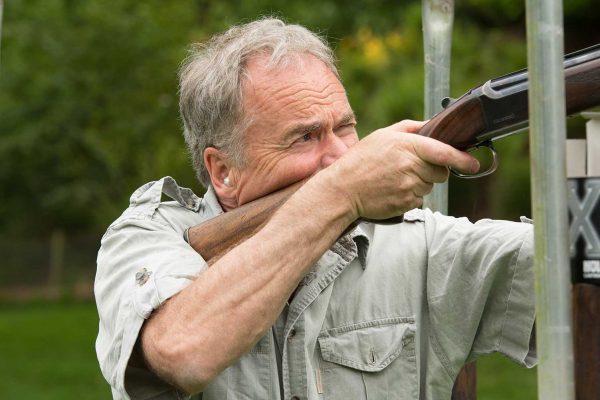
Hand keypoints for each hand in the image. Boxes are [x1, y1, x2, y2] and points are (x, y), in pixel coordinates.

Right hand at [317, 120, 479, 219]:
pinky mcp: (406, 204)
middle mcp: (410, 167)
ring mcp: (409, 187)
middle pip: (441, 172)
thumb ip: (410, 128)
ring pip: (430, 186)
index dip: (462, 159)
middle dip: (434, 170)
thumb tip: (433, 124)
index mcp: (407, 146)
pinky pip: (420, 199)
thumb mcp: (382, 135)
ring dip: (421, 182)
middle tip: (412, 167)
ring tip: (397, 178)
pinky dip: (411, 195)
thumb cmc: (360, 160)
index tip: (474, 163)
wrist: (342, 190)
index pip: (444, 153)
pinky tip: (394, 189)